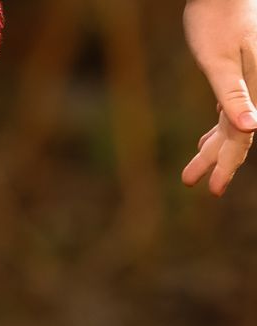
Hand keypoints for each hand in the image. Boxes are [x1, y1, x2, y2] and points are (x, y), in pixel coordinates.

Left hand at [182, 0, 256, 194]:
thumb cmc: (216, 20)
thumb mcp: (219, 62)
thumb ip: (232, 97)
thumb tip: (251, 128)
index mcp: (256, 89)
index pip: (242, 137)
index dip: (228, 164)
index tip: (213, 189)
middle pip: (237, 134)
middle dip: (216, 160)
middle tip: (190, 181)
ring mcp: (250, 79)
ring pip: (233, 123)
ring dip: (213, 146)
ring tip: (192, 170)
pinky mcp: (241, 72)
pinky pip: (231, 108)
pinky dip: (218, 127)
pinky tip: (206, 137)